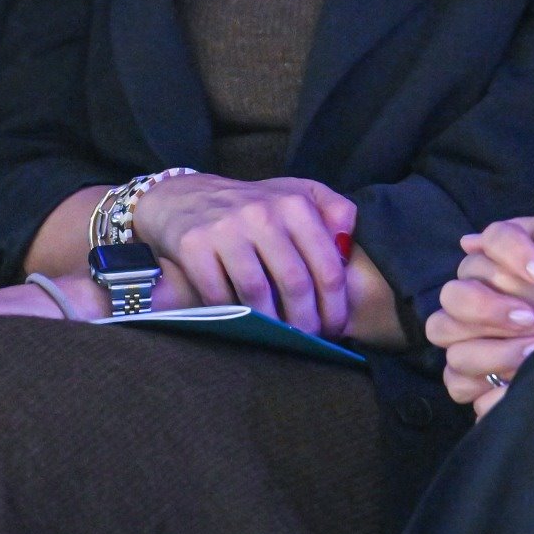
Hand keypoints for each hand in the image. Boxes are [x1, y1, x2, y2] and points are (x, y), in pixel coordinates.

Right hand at [129, 172, 358, 336]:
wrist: (186, 197)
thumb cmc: (255, 204)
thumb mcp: (300, 194)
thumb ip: (336, 212)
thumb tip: (347, 248)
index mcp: (295, 205)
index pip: (327, 264)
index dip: (335, 304)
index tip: (336, 326)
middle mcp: (263, 214)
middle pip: (295, 283)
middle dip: (307, 320)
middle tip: (310, 340)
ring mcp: (226, 230)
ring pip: (257, 293)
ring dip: (272, 325)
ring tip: (281, 339)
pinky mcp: (193, 246)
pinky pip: (218, 295)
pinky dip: (234, 316)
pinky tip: (244, 326)